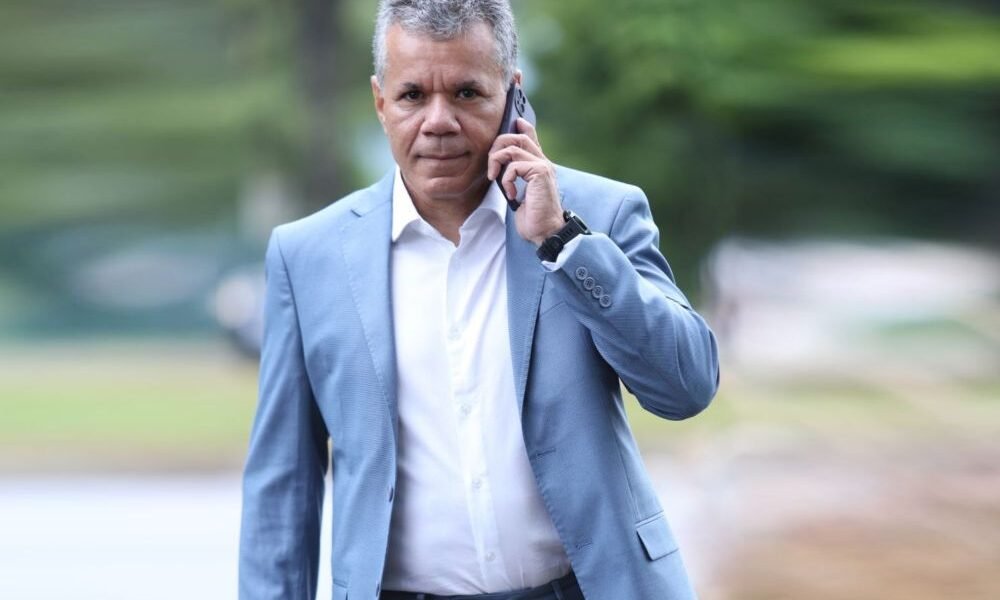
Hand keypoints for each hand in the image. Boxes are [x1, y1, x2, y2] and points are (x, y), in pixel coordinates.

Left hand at [487, 118, 564, 245]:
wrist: (545, 232)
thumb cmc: (533, 217)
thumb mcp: (520, 192)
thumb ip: (514, 177)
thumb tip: (500, 167)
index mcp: (539, 166)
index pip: (532, 137)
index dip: (523, 126)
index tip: (515, 122)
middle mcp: (543, 162)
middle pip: (518, 136)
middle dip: (497, 145)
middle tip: (491, 165)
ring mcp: (543, 166)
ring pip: (513, 148)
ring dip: (497, 162)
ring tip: (495, 178)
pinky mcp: (540, 172)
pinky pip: (514, 165)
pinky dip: (506, 179)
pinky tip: (511, 194)